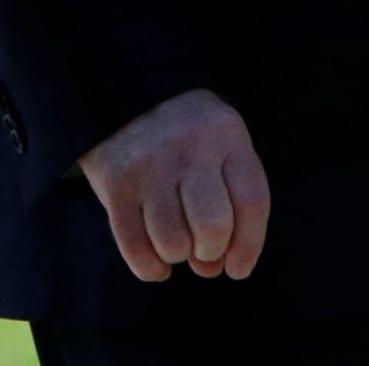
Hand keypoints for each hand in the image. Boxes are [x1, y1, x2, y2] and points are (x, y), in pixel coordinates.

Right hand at [78, 88, 269, 282]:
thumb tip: (212, 269)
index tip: (238, 267)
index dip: (250, 246)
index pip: (253, 202)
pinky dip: (150, 267)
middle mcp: (188, 146)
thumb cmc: (183, 139)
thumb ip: (228, 203)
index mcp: (225, 132)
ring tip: (174, 241)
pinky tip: (156, 263)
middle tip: (202, 247)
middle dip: (210, 251)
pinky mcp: (115, 182)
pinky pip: (135, 248)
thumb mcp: (217, 146)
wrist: (121, 98)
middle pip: (213, 227)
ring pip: (173, 243)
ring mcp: (149, 164)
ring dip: (177, 255)